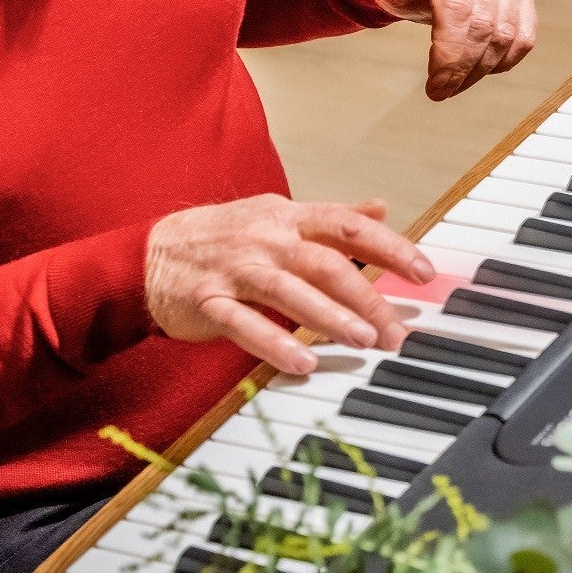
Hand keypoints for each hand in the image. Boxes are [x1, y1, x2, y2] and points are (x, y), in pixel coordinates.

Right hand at [146, 196, 432, 374]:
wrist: (147, 256)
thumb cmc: (221, 238)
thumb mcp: (276, 216)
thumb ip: (330, 217)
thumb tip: (380, 208)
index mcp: (287, 217)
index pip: (348, 227)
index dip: (390, 247)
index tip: (424, 272)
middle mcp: (264, 239)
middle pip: (326, 264)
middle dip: (368, 298)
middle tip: (398, 330)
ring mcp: (235, 270)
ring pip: (289, 291)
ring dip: (331, 317)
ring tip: (365, 341)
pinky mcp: (208, 301)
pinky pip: (244, 324)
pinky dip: (275, 343)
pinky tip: (303, 363)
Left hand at [369, 0, 536, 100]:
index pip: (458, 8)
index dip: (449, 53)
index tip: (435, 85)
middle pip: (484, 24)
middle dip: (464, 67)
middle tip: (443, 91)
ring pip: (507, 33)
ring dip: (482, 68)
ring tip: (458, 83)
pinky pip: (524, 34)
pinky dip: (505, 60)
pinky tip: (482, 69)